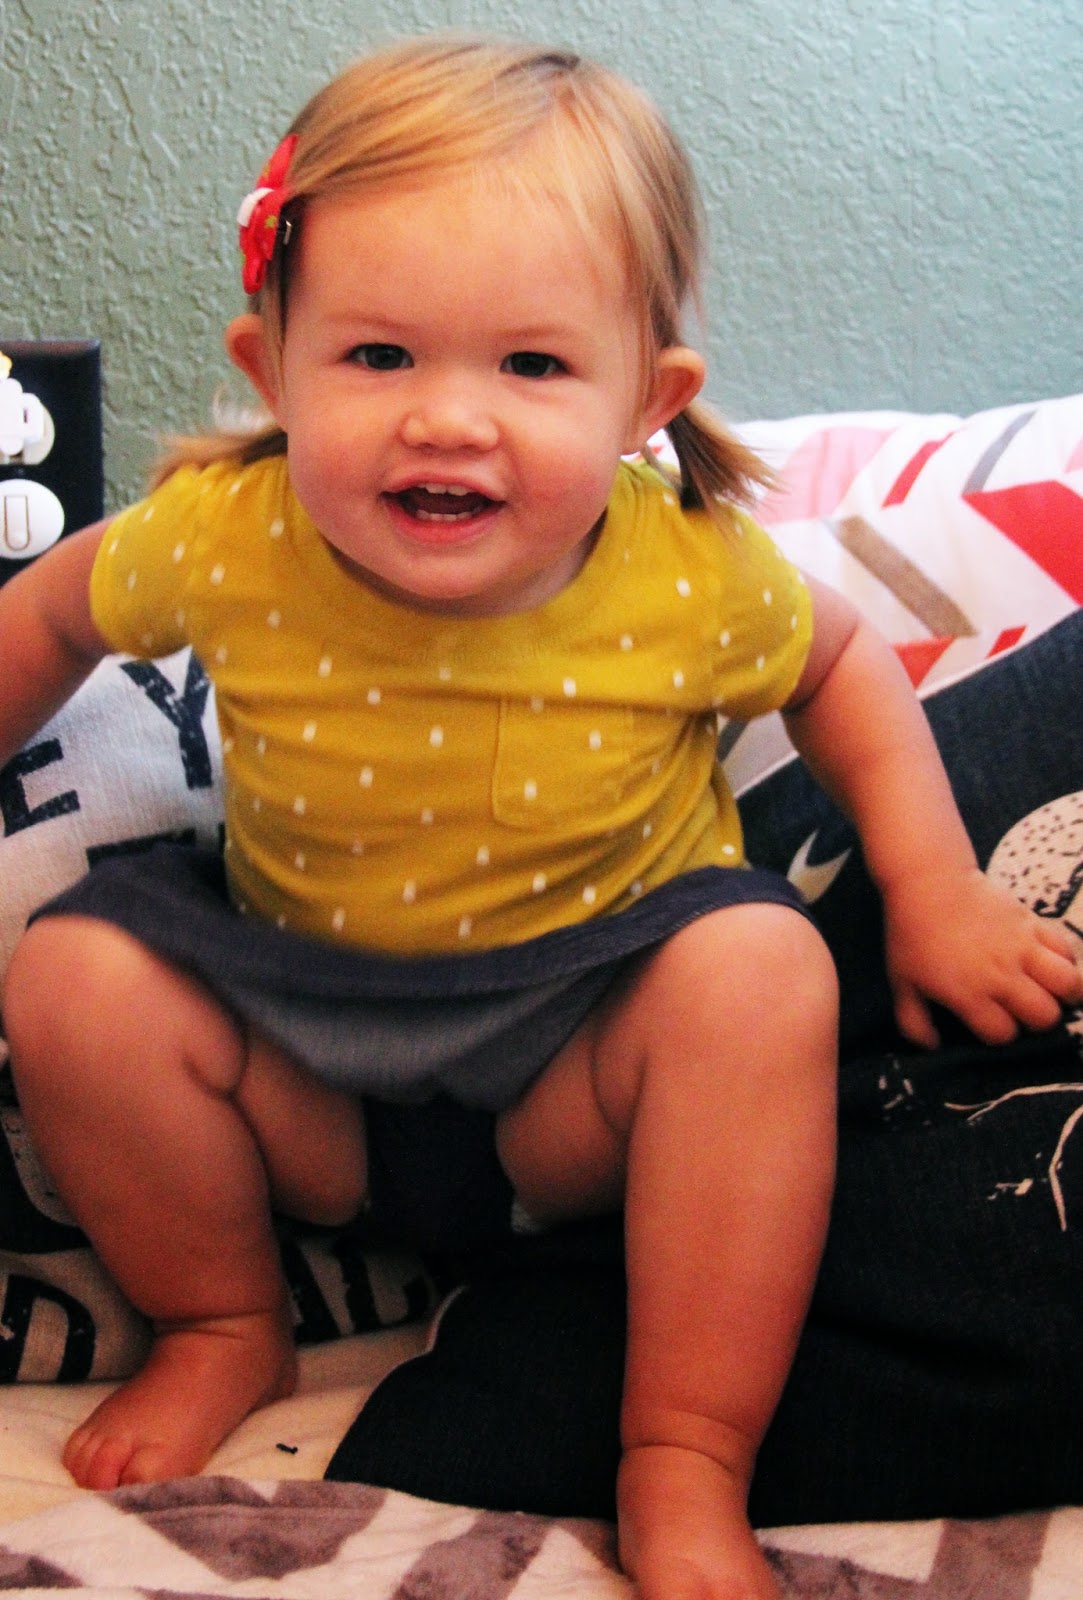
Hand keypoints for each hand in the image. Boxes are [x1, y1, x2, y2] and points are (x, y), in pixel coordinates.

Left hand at [882, 867, 1082, 1048]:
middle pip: (1043, 1016)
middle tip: (1023, 1012)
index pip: (1002, 1034)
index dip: (998, 1035)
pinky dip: (1066, 961)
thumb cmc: (911, 934)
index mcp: (968, 993)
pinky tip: (1051, 965)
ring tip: (1049, 993)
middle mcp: (1000, 975)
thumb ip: (913, 1021)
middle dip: (1036, 1022)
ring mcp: (1021, 947)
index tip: (991, 1024)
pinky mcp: (1032, 923)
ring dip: (1062, 995)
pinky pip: (1066, 949)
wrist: (928, 881)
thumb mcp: (901, 982)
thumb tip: (932, 1046)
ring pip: (1067, 985)